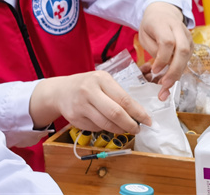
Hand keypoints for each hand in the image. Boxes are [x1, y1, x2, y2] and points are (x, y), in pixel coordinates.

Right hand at [29, 71, 150, 134]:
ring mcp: (81, 105)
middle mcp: (89, 91)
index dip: (138, 112)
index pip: (124, 99)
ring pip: (106, 124)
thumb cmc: (87, 85)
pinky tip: (108, 125)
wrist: (60, 91)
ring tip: (126, 129)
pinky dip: (106, 129)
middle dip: (131, 124)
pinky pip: (96, 128)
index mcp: (100, 79)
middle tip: (138, 129)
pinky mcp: (75, 118)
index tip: (148, 120)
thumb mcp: (102, 82)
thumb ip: (118, 95)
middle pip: (115, 113)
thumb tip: (139, 113)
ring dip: (120, 130)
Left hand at [138, 2, 192, 100]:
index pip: (167, 42)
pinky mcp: (191, 44)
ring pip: (187, 56)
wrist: (163, 13)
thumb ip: (153, 48)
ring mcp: (187, 36)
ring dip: (178, 73)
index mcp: (163, 23)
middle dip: (174, 70)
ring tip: (166, 87)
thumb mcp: (144, 34)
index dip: (162, 58)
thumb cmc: (151, 25)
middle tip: (164, 84)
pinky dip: (179, 71)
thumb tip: (162, 66)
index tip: (154, 70)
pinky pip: (187, 59)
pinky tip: (171, 79)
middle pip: (182, 50)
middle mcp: (179, 28)